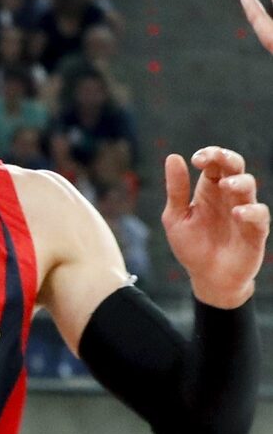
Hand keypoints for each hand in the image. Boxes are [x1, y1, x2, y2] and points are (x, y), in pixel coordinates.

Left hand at [162, 147, 268, 308]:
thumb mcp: (175, 217)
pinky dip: (251, 211)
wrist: (207, 278)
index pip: (213, 163)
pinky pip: (260, 215)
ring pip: (250, 186)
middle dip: (227, 157)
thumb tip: (173, 157)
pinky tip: (238, 213)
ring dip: (239, 181)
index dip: (209, 155)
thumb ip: (176, 190)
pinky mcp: (256, 231)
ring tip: (225, 185)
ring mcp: (244, 212)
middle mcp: (228, 197)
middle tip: (216, 157)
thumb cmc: (191, 246)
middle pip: (235, 167)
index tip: (197, 159)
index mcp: (208, 190)